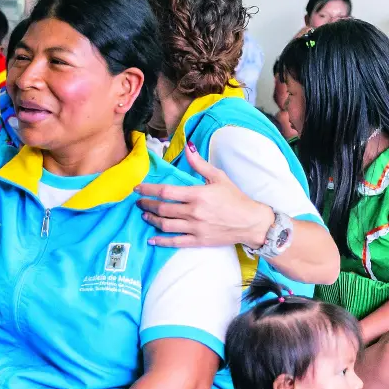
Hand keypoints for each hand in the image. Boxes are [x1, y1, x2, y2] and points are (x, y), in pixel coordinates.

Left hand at [136, 142, 274, 247]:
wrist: (250, 222)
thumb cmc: (235, 198)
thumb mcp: (219, 177)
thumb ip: (200, 164)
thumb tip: (188, 147)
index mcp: (197, 194)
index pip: (166, 191)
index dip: (149, 189)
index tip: (138, 188)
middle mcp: (194, 212)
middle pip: (162, 209)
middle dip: (147, 204)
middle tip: (139, 202)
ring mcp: (195, 228)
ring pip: (165, 225)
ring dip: (151, 220)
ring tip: (144, 215)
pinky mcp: (198, 241)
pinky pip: (175, 242)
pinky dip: (161, 241)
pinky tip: (152, 239)